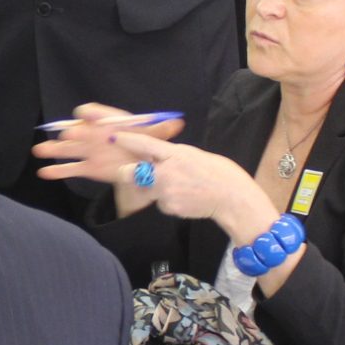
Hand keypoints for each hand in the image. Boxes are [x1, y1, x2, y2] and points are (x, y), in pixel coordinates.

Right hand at [32, 104, 187, 185]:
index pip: (100, 114)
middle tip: (65, 135)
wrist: (141, 164)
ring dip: (55, 149)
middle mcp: (97, 136)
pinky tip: (44, 172)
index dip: (92, 113)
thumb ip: (162, 130)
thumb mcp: (155, 136)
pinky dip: (57, 171)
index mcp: (112, 125)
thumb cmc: (145, 145)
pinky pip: (71, 169)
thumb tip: (178, 122)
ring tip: (40, 150)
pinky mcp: (88, 168)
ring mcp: (91, 152)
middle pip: (82, 132)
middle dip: (73, 133)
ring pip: (70, 150)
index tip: (83, 113)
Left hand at [106, 129, 264, 231]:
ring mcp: (166, 192)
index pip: (144, 144)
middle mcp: (166, 172)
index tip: (114, 137)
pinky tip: (183, 197)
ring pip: (146, 189)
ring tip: (176, 186)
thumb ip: (171, 155)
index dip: (127, 140)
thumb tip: (154, 153)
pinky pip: (160, 203)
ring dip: (152, 188)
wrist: (231, 197)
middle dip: (127, 172)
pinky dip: (167, 200)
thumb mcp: (192, 154)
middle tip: (128, 172)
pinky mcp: (169, 207)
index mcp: (175, 154)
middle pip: (132, 172)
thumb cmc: (216, 172)